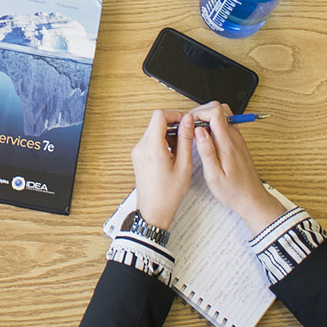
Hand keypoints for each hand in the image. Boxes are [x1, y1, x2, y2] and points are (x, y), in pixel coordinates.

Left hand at [130, 109, 194, 229]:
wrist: (153, 211)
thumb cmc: (168, 195)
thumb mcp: (184, 165)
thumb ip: (186, 140)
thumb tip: (188, 121)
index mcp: (152, 148)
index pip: (159, 116)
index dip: (175, 115)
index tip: (185, 122)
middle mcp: (141, 147)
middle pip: (156, 123)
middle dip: (173, 126)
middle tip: (187, 137)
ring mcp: (138, 152)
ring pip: (154, 131)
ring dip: (168, 135)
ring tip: (181, 150)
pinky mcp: (139, 157)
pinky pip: (150, 141)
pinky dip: (163, 143)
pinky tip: (173, 156)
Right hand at [184, 103, 285, 231]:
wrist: (252, 199)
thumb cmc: (233, 191)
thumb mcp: (214, 176)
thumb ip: (206, 151)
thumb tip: (198, 131)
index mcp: (227, 144)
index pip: (215, 112)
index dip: (199, 113)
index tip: (190, 123)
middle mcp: (234, 137)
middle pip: (219, 108)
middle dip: (202, 112)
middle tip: (191, 126)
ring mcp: (237, 139)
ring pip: (223, 114)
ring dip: (208, 118)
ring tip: (197, 131)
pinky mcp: (238, 143)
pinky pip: (225, 125)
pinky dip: (213, 125)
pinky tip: (206, 139)